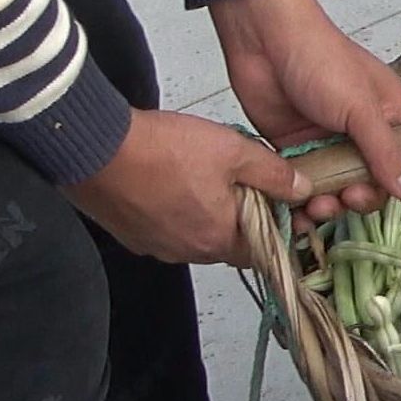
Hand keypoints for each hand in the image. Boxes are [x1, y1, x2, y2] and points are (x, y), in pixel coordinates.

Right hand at [69, 108, 309, 264]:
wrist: (97, 148)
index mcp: (218, 239)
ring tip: (207, 176)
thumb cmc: (164, 150)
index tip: (280, 207)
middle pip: (229, 243)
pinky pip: (166, 229)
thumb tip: (303, 189)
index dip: (274, 229)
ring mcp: (156, 246)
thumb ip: (273, 173)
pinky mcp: (132, 235)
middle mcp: (187, 252)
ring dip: (208, 213)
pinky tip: (174, 182)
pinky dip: (177, 211)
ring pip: (197, 235)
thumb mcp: (233, 151)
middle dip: (241, 217)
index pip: (261, 251)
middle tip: (244, 182)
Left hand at [209, 0, 400, 227]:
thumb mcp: (359, 108)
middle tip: (344, 197)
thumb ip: (384, 152)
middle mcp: (363, 133)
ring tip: (315, 206)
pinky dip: (301, 202)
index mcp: (391, 116)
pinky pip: (305, 185)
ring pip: (336, 189)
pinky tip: (295, 213)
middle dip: (357, 197)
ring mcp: (329, 143)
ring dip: (329, 205)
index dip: (393, 186)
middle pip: (371, 183)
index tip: (373, 193)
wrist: (264, 42)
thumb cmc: (322, 60)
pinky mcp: (297, 150)